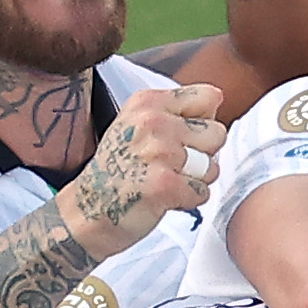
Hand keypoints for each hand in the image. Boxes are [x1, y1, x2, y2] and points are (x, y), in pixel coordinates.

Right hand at [64, 84, 224, 243]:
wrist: (86, 210)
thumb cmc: (119, 169)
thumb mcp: (137, 123)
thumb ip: (176, 111)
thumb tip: (221, 99)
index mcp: (149, 102)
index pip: (210, 97)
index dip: (202, 121)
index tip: (180, 137)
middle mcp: (154, 122)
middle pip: (217, 133)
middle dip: (202, 154)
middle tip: (170, 165)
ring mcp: (159, 153)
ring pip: (212, 166)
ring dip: (195, 180)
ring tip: (166, 181)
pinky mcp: (164, 185)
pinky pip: (202, 192)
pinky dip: (188, 201)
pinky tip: (163, 198)